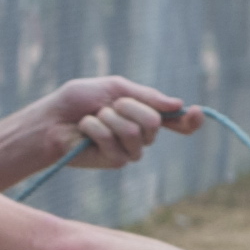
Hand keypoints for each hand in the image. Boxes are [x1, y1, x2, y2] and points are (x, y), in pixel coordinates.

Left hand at [45, 76, 201, 168]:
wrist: (52, 119)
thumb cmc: (79, 101)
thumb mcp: (115, 88)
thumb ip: (145, 96)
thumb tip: (177, 104)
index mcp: (143, 114)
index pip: (176, 122)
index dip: (189, 121)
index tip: (197, 112)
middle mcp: (141, 134)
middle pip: (154, 122)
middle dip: (129, 107)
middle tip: (109, 105)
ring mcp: (129, 150)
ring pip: (135, 133)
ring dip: (110, 118)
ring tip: (94, 117)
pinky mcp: (115, 161)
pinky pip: (115, 142)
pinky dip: (97, 128)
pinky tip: (85, 131)